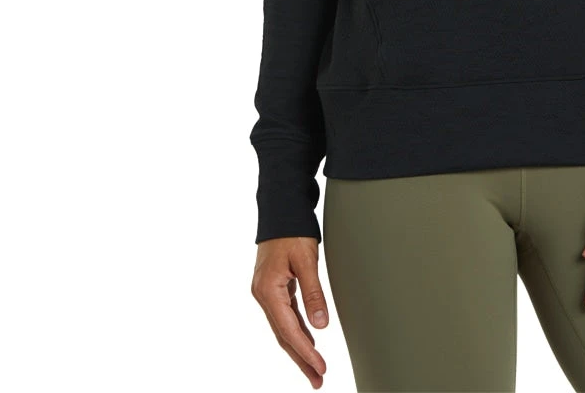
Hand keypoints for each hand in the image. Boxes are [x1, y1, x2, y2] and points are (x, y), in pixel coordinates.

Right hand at [251, 236, 329, 386]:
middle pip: (283, 335)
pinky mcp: (274, 287)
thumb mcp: (306, 260)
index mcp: (268, 291)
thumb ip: (313, 293)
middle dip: (301, 358)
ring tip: (315, 367)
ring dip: (300, 347)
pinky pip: (285, 315)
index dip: (305, 351)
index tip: (320, 367)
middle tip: (318, 379)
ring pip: (284, 327)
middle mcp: (263, 295)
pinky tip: (308, 339)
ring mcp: (267, 292)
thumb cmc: (292, 230)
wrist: (281, 209)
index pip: (288, 330)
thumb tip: (321, 325)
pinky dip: (297, 329)